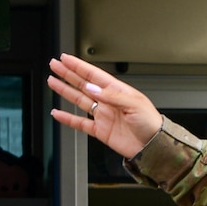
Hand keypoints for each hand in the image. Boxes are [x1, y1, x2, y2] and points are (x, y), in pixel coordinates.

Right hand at [48, 54, 163, 159]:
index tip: (66, 59)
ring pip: (79, 100)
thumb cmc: (151, 123)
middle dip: (68, 74)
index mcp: (118, 91)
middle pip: (83, 84)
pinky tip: (57, 112)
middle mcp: (108, 101)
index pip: (94, 75)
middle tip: (54, 65)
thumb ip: (111, 96)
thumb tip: (91, 88)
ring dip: (65, 91)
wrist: (153, 146)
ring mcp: (103, 115)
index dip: (78, 66)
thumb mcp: (134, 104)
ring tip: (53, 81)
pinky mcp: (100, 130)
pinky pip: (80, 123)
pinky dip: (67, 118)